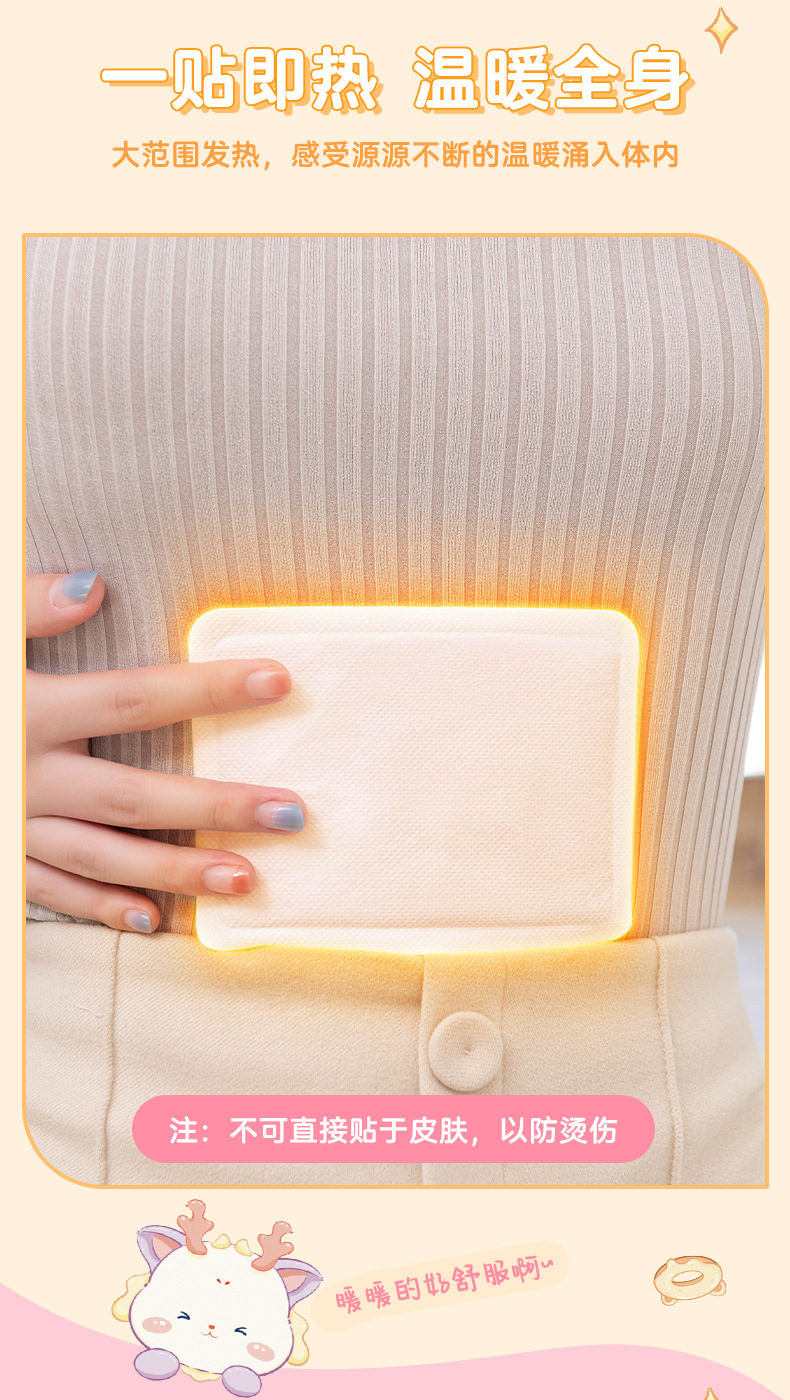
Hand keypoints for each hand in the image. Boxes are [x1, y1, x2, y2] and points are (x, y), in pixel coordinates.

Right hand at [26, 572, 305, 933]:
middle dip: (217, 806)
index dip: (207, 690)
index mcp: (23, 710)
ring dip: (177, 872)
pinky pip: (50, 892)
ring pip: (104, 857)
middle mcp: (22, 775)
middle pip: (135, 795)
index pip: (134, 697)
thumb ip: (23, 604)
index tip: (277, 680)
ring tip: (249, 880)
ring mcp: (9, 825)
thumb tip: (96, 583)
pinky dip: (100, 910)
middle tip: (294, 812)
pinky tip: (154, 921)